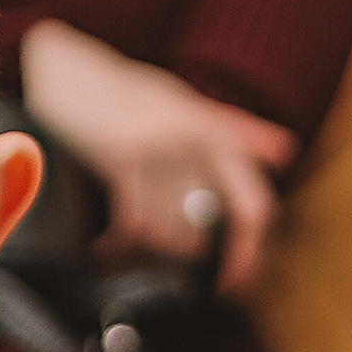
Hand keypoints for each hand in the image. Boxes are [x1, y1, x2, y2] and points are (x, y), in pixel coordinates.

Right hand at [18, 21, 295, 292]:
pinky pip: (137, 221)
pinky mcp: (124, 155)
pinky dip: (124, 244)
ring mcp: (162, 147)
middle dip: (231, 262)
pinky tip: (111, 246)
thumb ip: (238, 130)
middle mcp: (197, 138)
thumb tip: (286, 152)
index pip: (256, 199)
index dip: (255, 247)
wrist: (65, 66)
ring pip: (182, 229)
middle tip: (217, 286)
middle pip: (236, 217)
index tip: (242, 277)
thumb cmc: (125, 89)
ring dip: (162, 253)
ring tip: (143, 254)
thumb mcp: (187, 103)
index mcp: (215, 130)